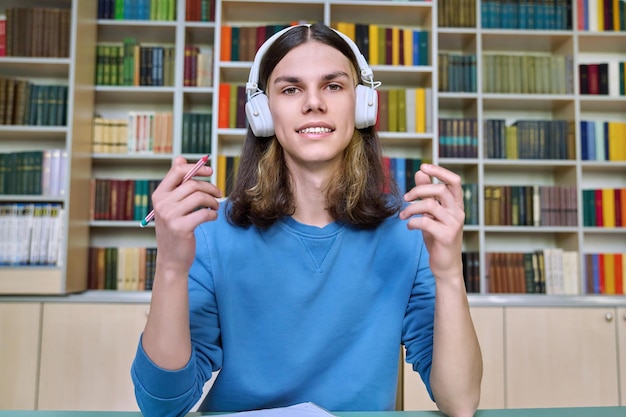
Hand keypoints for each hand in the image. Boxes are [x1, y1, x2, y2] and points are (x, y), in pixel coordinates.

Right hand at [151, 156, 221, 274]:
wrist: (171, 259)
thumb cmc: (175, 229)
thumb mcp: (171, 206)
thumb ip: (176, 184)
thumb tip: (180, 158)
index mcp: (159, 195)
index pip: (177, 171)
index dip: (196, 168)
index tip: (210, 171)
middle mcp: (162, 203)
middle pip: (192, 184)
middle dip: (210, 187)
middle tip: (218, 194)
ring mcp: (170, 216)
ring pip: (199, 197)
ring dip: (213, 201)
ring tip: (215, 206)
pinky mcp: (181, 228)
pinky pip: (204, 213)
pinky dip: (213, 214)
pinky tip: (212, 217)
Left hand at [399, 164, 464, 279]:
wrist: (446, 265)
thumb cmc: (438, 237)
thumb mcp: (432, 214)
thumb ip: (427, 194)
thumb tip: (420, 172)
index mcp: (456, 205)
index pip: (454, 181)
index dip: (439, 171)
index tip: (423, 167)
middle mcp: (458, 212)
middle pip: (440, 190)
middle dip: (418, 190)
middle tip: (405, 198)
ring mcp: (454, 224)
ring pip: (430, 205)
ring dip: (411, 208)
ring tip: (403, 215)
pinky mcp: (447, 236)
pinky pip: (426, 222)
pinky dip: (413, 222)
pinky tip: (409, 226)